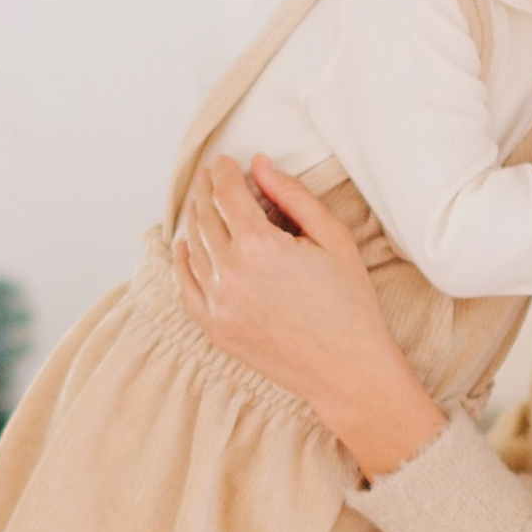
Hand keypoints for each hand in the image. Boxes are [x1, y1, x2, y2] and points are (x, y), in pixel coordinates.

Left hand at [173, 153, 447, 479]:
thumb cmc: (350, 303)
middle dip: (207, 190)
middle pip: (206, 217)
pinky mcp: (216, 329)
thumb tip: (259, 164)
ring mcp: (218, 304)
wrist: (349, 370)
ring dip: (195, 221)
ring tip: (201, 204)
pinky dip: (181, 262)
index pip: (227, 193)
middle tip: (209, 175)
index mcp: (260, 246)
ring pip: (194, 249)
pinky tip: (183, 247)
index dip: (223, 171)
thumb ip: (292, 195)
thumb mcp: (332, 238)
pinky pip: (186, 287)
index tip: (224, 160)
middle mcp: (230, 273)